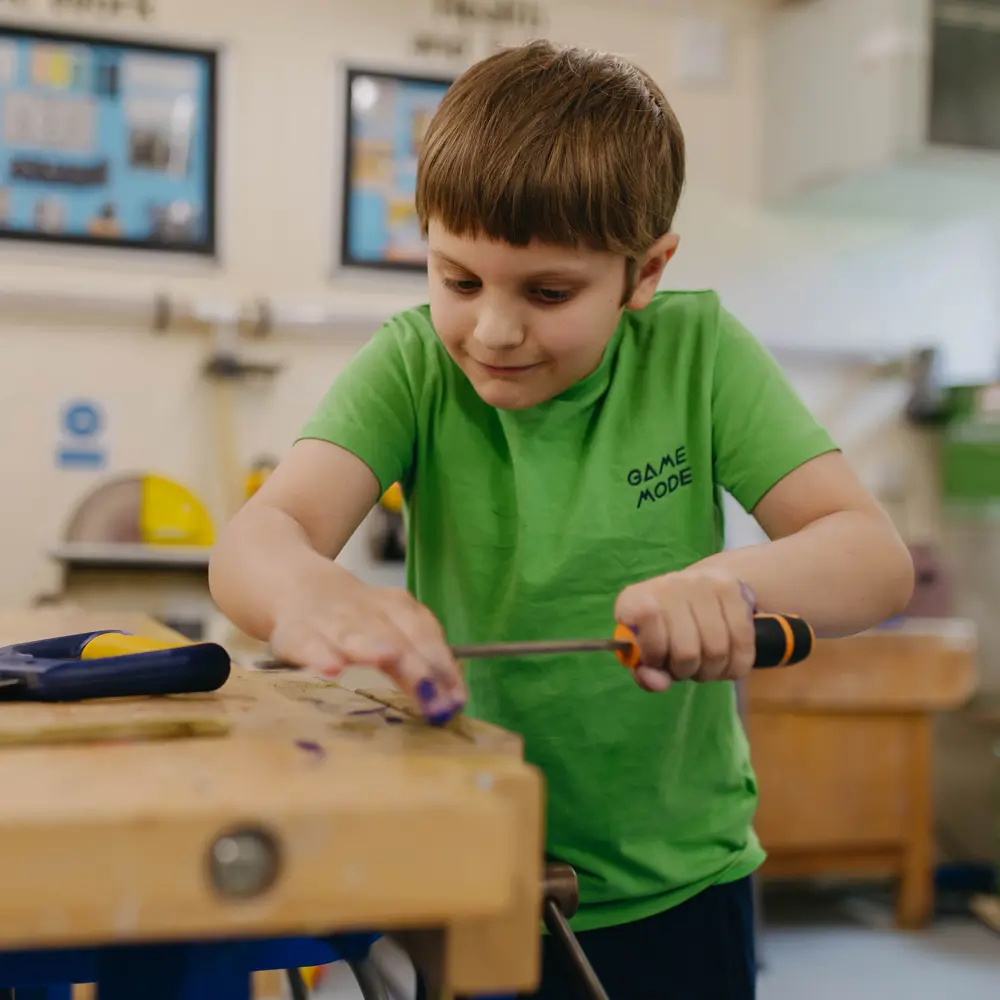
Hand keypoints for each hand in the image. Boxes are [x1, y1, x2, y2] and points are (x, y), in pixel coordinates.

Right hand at [268, 584, 465, 724]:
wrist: (298, 587)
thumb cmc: (356, 622)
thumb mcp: (393, 634)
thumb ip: (421, 665)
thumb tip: (452, 701)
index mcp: (397, 607)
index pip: (426, 633)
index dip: (442, 665)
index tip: (455, 700)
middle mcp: (366, 610)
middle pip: (395, 635)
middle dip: (414, 664)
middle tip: (430, 692)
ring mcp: (330, 620)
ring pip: (354, 633)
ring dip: (372, 646)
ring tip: (387, 658)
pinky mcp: (295, 635)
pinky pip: (308, 644)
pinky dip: (318, 654)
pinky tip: (330, 667)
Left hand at [614, 568, 756, 692]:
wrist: (698, 591)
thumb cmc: (665, 630)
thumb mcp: (646, 653)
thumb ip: (645, 673)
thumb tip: (658, 684)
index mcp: (634, 599)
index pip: (642, 619)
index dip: (653, 654)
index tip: (656, 659)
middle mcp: (668, 585)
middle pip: (686, 651)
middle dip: (686, 671)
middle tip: (683, 666)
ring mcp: (702, 583)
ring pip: (717, 651)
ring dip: (711, 671)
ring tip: (703, 663)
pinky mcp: (732, 590)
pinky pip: (743, 644)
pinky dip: (734, 666)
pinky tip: (724, 661)